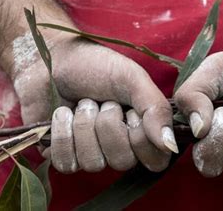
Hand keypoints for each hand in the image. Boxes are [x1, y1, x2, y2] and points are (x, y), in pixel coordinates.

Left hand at [12, 32, 177, 172]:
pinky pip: (67, 163)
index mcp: (142, 130)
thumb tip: (170, 146)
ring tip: (81, 103)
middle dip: (108, 125)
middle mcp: (119, 147)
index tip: (130, 109)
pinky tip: (63, 114)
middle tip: (103, 102)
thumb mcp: (133, 78)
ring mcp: (91, 154)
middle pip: (122, 162)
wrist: (52, 58)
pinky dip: (63, 135)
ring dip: (85, 126)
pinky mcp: (63, 156)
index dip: (141, 136)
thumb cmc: (95, 65)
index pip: (155, 160)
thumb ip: (156, 109)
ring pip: (94, 163)